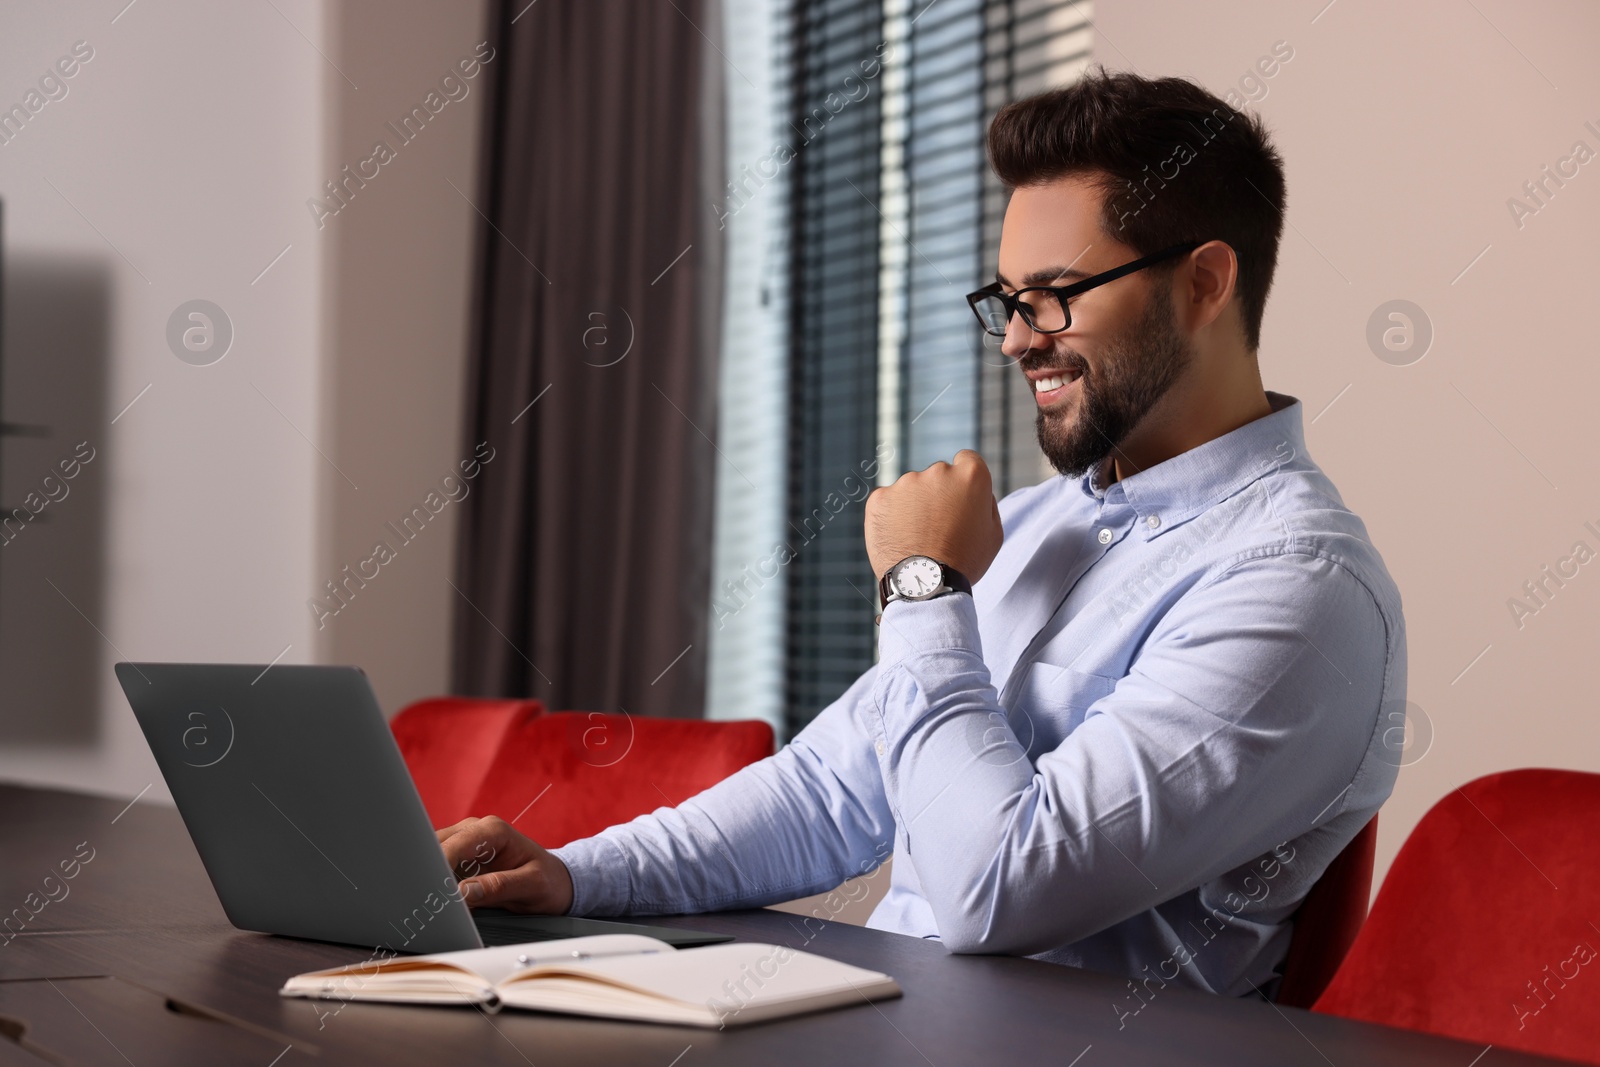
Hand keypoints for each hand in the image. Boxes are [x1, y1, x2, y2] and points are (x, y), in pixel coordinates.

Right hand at [436, 816, 574, 913]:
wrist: (555, 882)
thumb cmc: (548, 880)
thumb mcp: (532, 886)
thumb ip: (499, 886)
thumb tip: (463, 892)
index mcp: (493, 830)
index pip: (455, 845)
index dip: (439, 868)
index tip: (435, 893)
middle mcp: (474, 831)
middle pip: (435, 847)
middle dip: (428, 874)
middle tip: (428, 903)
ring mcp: (464, 844)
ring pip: (430, 857)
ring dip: (428, 880)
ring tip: (431, 905)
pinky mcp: (458, 860)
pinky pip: (436, 869)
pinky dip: (433, 885)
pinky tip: (437, 901)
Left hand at [864, 449, 1002, 583]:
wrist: (924, 586)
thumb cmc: (964, 562)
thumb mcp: (993, 533)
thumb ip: (986, 502)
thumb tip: (973, 490)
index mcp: (970, 476)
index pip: (967, 460)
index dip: (963, 481)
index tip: (959, 498)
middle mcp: (937, 472)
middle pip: (938, 475)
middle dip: (939, 494)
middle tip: (939, 527)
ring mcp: (906, 483)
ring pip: (911, 489)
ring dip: (914, 506)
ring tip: (918, 538)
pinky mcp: (880, 497)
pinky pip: (888, 501)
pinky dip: (892, 515)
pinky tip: (900, 537)